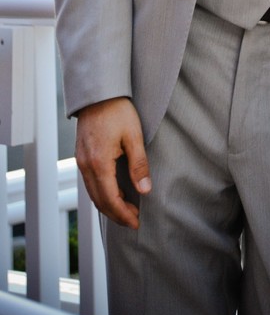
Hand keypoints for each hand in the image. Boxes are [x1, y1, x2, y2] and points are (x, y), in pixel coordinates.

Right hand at [76, 97, 150, 227]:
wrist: (98, 92)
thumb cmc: (118, 110)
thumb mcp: (134, 136)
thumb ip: (139, 165)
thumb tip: (144, 191)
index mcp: (99, 163)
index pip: (110, 199)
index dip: (123, 214)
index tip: (137, 222)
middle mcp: (85, 166)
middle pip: (99, 201)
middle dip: (116, 214)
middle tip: (133, 221)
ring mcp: (81, 161)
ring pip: (93, 193)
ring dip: (108, 205)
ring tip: (126, 210)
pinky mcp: (81, 156)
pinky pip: (90, 182)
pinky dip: (102, 193)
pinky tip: (115, 191)